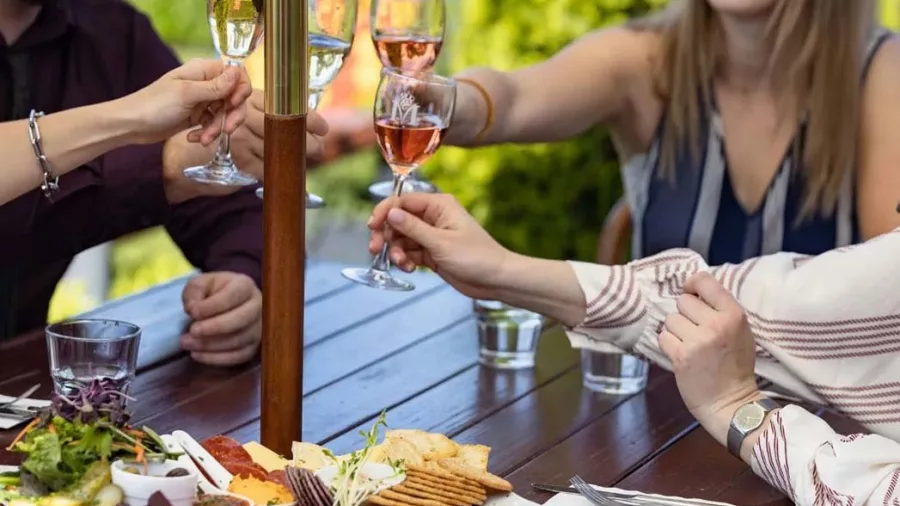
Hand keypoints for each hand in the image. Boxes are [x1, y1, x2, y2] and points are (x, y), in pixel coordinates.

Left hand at [122, 58, 252, 145]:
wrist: (132, 125)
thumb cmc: (155, 104)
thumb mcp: (187, 94)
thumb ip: (215, 86)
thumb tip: (238, 71)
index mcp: (203, 71)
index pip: (236, 74)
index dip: (240, 89)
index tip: (234, 103)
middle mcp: (206, 84)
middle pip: (234, 97)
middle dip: (231, 115)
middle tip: (227, 130)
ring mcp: (202, 101)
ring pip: (225, 114)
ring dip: (216, 129)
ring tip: (202, 139)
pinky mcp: (198, 117)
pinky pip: (213, 125)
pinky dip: (206, 133)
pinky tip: (193, 139)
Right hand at [160, 89, 329, 203]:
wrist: (178, 158)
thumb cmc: (211, 139)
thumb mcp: (236, 119)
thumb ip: (260, 118)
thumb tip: (296, 130)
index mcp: (249, 99)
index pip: (285, 106)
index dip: (308, 117)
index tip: (324, 128)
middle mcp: (245, 114)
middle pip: (285, 127)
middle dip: (306, 141)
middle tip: (319, 149)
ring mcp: (241, 135)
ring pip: (278, 148)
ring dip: (295, 158)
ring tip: (305, 163)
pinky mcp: (237, 156)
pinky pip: (264, 168)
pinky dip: (276, 176)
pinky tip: (286, 179)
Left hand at [180, 272, 261, 366]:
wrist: (226, 304)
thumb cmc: (213, 293)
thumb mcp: (201, 284)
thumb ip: (194, 291)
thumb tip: (193, 309)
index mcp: (245, 286)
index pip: (232, 296)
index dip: (212, 306)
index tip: (192, 312)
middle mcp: (258, 306)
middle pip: (241, 319)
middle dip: (214, 328)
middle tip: (192, 331)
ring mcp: (258, 328)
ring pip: (238, 340)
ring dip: (210, 345)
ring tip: (187, 344)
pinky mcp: (253, 347)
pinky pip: (238, 357)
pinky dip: (216, 359)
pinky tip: (197, 355)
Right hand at [367, 193, 512, 298]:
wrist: (495, 279)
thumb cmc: (475, 257)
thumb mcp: (440, 242)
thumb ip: (413, 228)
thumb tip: (390, 212)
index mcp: (439, 205)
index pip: (403, 201)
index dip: (385, 212)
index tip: (372, 227)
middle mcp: (433, 217)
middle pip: (398, 220)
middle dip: (386, 234)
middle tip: (375, 250)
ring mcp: (432, 235)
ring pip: (401, 238)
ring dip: (396, 251)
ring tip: (402, 264)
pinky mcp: (431, 252)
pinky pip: (409, 252)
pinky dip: (405, 260)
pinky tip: (409, 268)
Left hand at [657, 272, 761, 443]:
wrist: (730, 402)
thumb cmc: (735, 365)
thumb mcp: (740, 331)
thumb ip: (720, 310)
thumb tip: (693, 290)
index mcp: (733, 315)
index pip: (704, 281)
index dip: (692, 284)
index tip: (690, 292)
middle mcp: (716, 324)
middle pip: (683, 301)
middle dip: (685, 314)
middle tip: (695, 331)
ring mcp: (697, 340)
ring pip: (670, 319)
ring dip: (676, 331)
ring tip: (690, 345)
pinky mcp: (680, 356)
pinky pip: (662, 337)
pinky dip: (668, 345)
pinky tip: (681, 354)